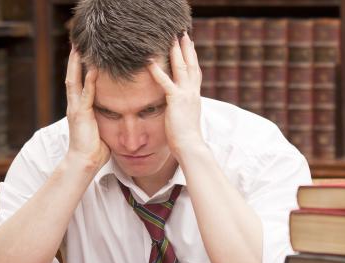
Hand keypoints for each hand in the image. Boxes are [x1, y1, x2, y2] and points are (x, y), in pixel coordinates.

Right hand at [65, 47, 109, 169]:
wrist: (84, 162)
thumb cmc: (94, 150)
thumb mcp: (100, 130)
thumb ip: (105, 119)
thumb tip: (118, 116)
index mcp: (80, 108)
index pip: (79, 83)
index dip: (80, 68)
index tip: (83, 54)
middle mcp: (75, 105)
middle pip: (73, 76)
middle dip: (74, 60)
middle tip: (77, 42)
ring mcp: (76, 109)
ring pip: (75, 81)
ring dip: (77, 64)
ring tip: (79, 48)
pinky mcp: (81, 115)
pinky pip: (85, 94)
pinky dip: (89, 81)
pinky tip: (92, 68)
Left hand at [148, 32, 203, 158]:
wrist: (190, 146)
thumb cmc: (186, 137)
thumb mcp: (185, 118)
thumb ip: (182, 109)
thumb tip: (179, 108)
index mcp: (195, 97)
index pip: (194, 73)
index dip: (192, 58)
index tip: (190, 46)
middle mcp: (193, 93)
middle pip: (191, 65)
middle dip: (187, 48)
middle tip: (183, 34)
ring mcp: (186, 95)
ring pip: (182, 68)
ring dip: (176, 52)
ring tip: (171, 38)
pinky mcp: (176, 101)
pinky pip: (166, 82)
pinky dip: (158, 71)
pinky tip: (150, 62)